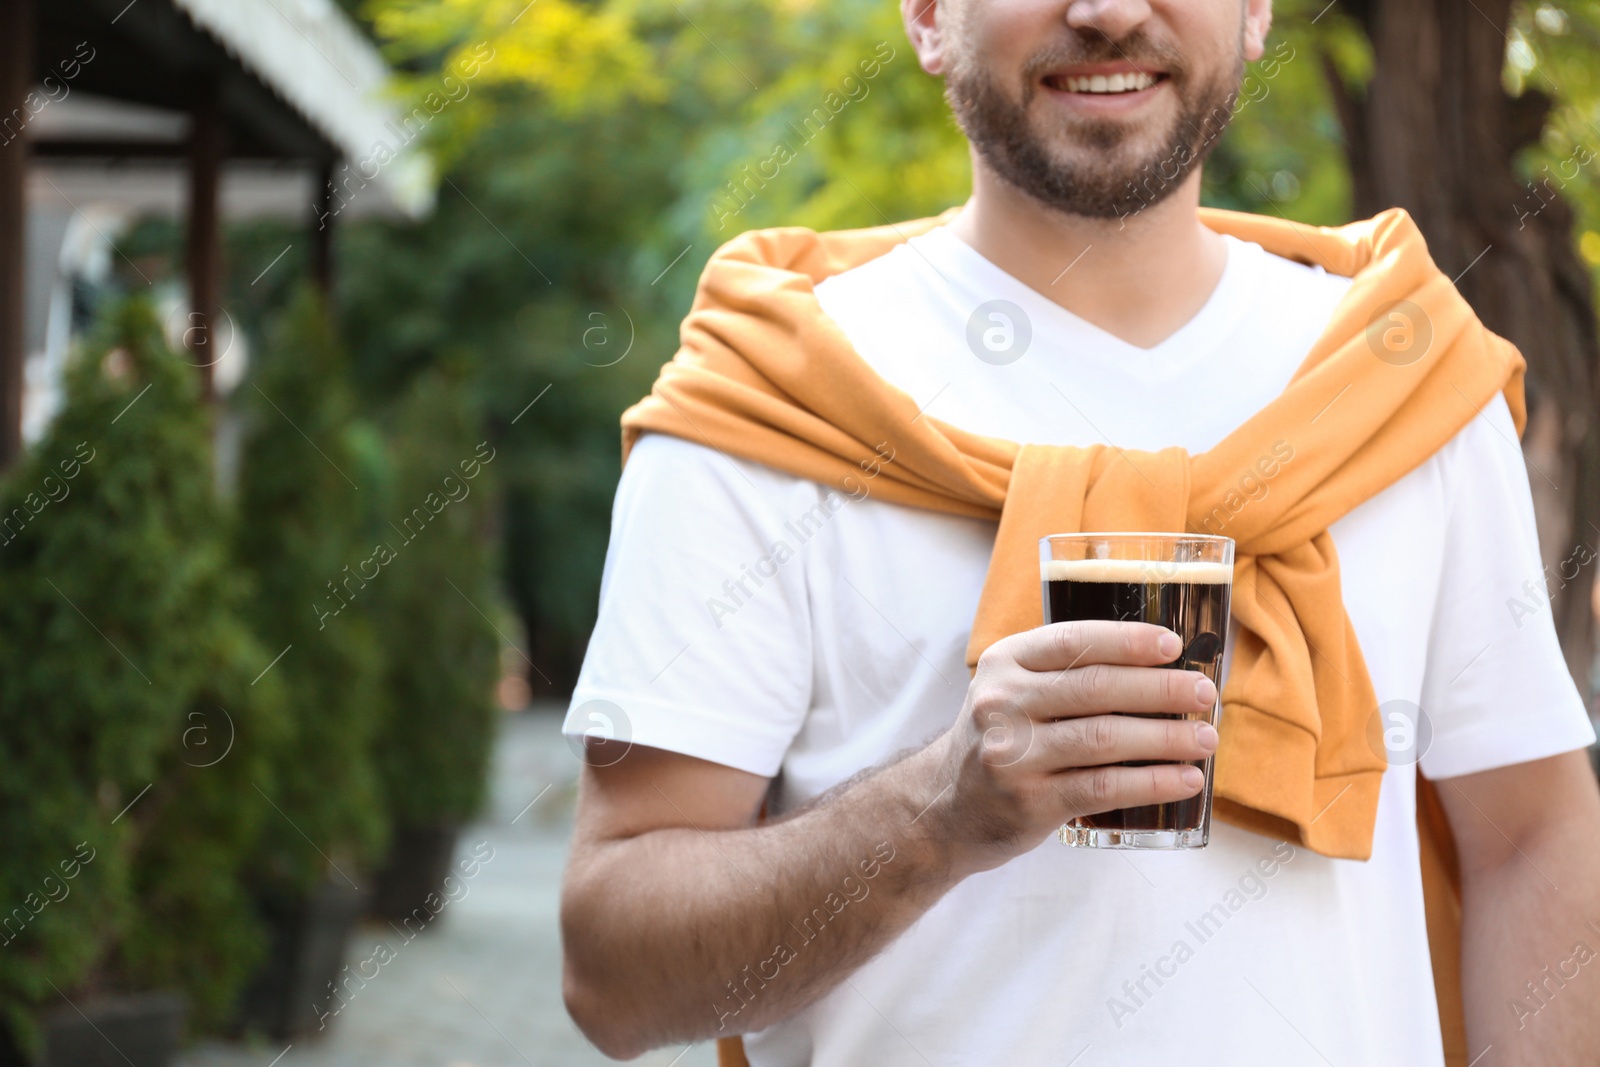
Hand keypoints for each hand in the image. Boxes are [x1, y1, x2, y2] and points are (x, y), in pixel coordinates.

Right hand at [924, 620, 1218, 874]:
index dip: (1128, 641)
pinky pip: (1102, 787)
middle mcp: (1001, 702)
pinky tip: (1185, 780)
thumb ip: (1066, 672)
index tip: (1174, 646)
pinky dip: (1151, 782)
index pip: (1074, 642)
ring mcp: (1011, 754)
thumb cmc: (1003, 738)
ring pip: (1104, 738)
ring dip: (1166, 738)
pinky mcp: (1028, 802)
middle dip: (1161, 689)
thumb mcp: (1013, 690)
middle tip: (1205, 694)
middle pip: (1096, 688)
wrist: (947, 807)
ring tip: (1206, 740)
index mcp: (1004, 662)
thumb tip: (1165, 666)